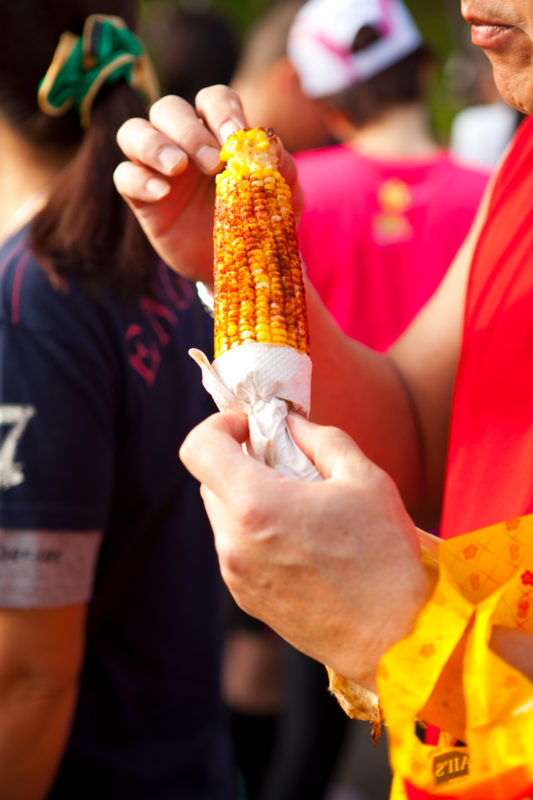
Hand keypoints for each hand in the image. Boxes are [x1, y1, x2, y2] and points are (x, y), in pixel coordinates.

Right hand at [114, 85, 303, 284]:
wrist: (242, 269)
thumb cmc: (260, 225)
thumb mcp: (284, 200)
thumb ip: (282, 169)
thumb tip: (270, 143)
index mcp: (219, 134)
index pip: (213, 100)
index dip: (222, 111)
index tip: (235, 138)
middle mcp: (184, 143)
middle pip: (168, 108)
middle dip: (189, 130)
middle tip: (212, 163)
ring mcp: (158, 168)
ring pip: (133, 131)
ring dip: (153, 143)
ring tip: (177, 168)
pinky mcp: (141, 197)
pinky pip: (124, 176)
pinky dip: (139, 179)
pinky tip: (162, 194)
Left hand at [180, 411, 433, 690]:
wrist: (396, 639)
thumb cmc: (385, 556)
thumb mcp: (364, 478)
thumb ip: (319, 439)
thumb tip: (288, 424)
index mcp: (257, 506)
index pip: (199, 448)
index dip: (220, 425)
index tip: (252, 428)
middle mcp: (233, 542)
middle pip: (210, 480)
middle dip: (241, 462)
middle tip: (286, 464)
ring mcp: (235, 575)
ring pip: (223, 516)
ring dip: (249, 499)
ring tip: (301, 508)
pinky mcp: (245, 599)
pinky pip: (236, 548)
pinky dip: (256, 532)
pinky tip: (301, 542)